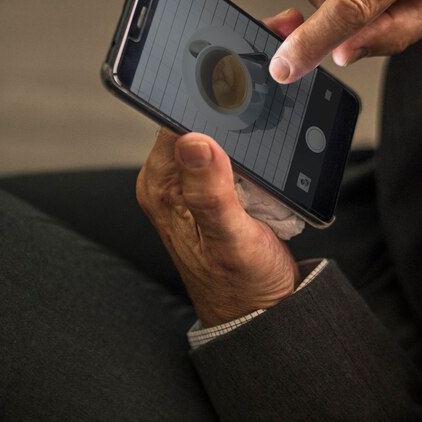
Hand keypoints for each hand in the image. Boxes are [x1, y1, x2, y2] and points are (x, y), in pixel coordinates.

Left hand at [137, 129, 298, 326]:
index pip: (173, 125)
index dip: (204, 112)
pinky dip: (250, 163)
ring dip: (242, 148)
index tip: (234, 115)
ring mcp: (192, 187)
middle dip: (227, 130)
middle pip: (195, 127)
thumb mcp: (230, 240)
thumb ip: (209, 194)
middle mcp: (170, 184)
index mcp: (162, 189)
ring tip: (257, 178)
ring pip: (217, 140)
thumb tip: (194, 142)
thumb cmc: (242, 284)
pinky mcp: (213, 191)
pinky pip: (232, 160)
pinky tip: (260, 182)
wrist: (260, 308)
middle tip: (252, 160)